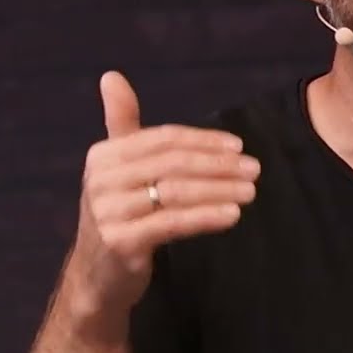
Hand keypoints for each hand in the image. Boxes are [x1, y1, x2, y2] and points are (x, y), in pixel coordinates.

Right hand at [62, 70, 257, 335]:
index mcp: (103, 155)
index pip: (163, 139)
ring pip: (176, 192)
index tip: (239, 147)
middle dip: (218, 165)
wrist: (97, 277)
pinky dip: (206, 216)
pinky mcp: (120, 242)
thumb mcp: (116, 168)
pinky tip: (232, 215)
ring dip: (220, 189)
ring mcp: (108, 212)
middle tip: (255, 169)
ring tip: (251, 191)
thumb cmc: (118, 215)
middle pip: (173, 164)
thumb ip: (122, 123)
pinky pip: (172, 223)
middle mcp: (102, 180)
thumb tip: (112, 75)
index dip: (203, 141)